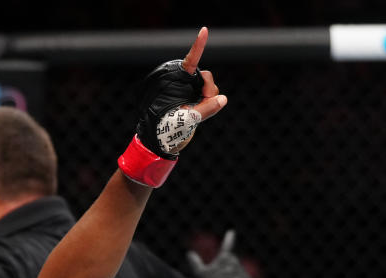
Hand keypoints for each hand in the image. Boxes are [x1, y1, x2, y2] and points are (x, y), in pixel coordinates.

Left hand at [137, 27, 227, 158]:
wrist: (163, 140)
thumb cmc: (167, 127)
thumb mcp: (186, 119)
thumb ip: (205, 109)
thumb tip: (223, 99)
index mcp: (177, 80)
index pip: (191, 61)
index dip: (198, 46)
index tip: (204, 30)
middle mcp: (185, 82)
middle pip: (206, 77)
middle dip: (208, 90)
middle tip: (202, 104)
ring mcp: (192, 91)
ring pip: (211, 88)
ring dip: (209, 100)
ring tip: (195, 115)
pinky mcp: (197, 100)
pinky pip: (212, 98)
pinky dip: (211, 105)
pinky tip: (202, 113)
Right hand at [187, 229, 253, 277]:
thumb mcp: (200, 273)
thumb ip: (195, 262)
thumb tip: (189, 253)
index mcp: (225, 257)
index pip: (227, 245)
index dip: (228, 238)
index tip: (231, 232)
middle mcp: (235, 262)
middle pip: (230, 263)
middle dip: (225, 268)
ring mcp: (243, 271)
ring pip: (235, 274)